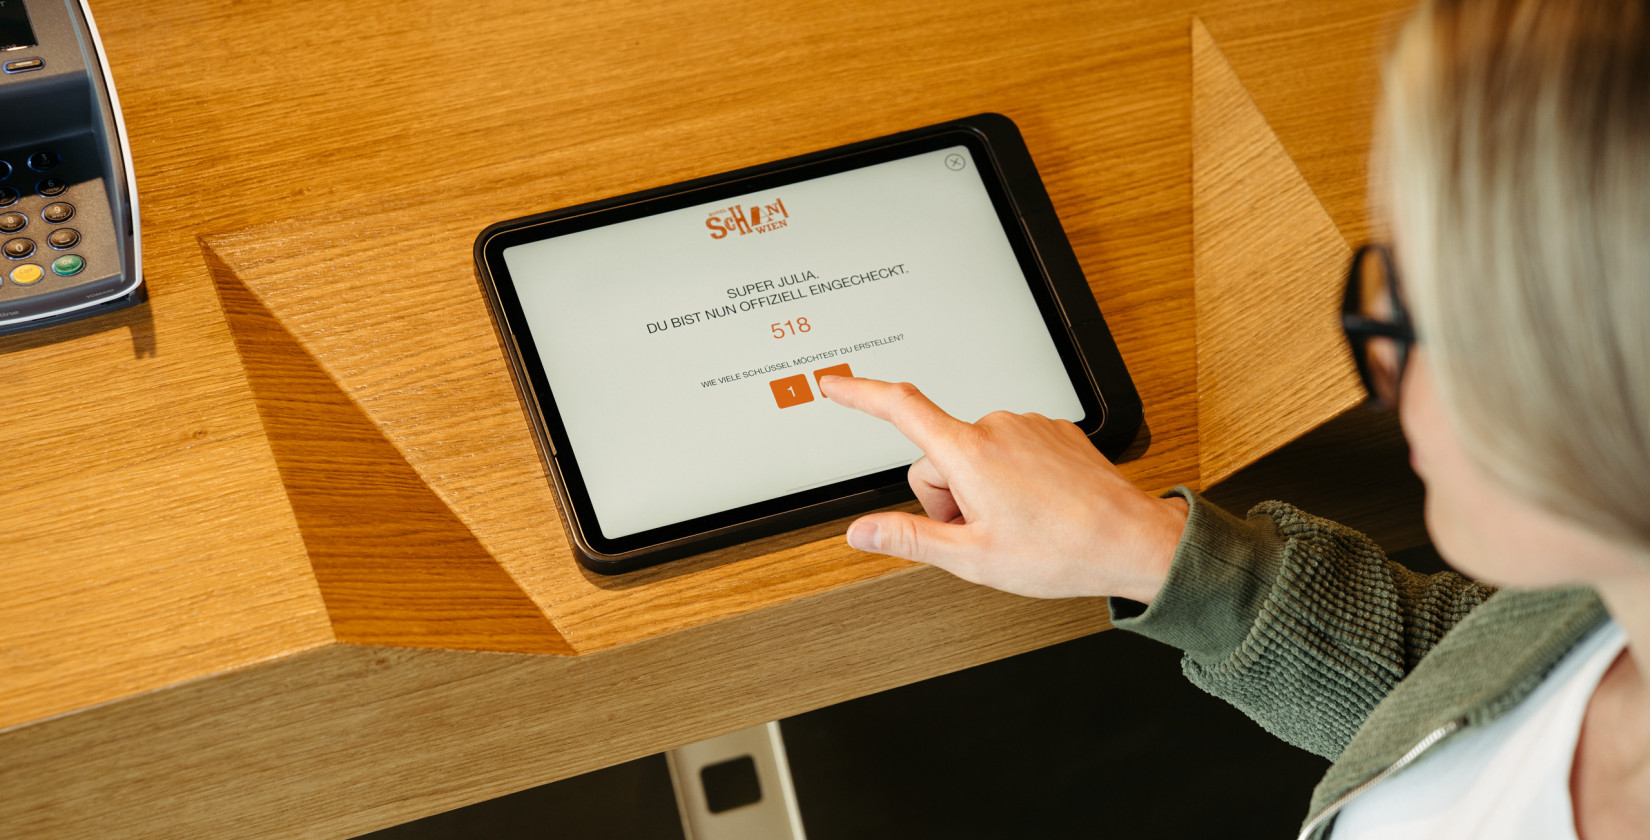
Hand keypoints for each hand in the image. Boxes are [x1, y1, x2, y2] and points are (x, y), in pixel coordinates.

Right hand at [818, 376, 1186, 601]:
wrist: (1132, 540)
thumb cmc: (1061, 550)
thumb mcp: (972, 557)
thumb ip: (909, 539)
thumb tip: (861, 532)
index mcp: (969, 454)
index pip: (899, 409)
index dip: (860, 394)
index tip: (834, 384)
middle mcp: (996, 428)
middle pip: (937, 457)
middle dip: (946, 496)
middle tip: (981, 532)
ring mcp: (1027, 426)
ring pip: (973, 455)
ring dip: (980, 488)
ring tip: (1017, 523)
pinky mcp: (1051, 431)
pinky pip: (1009, 450)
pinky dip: (1011, 477)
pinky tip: (1037, 506)